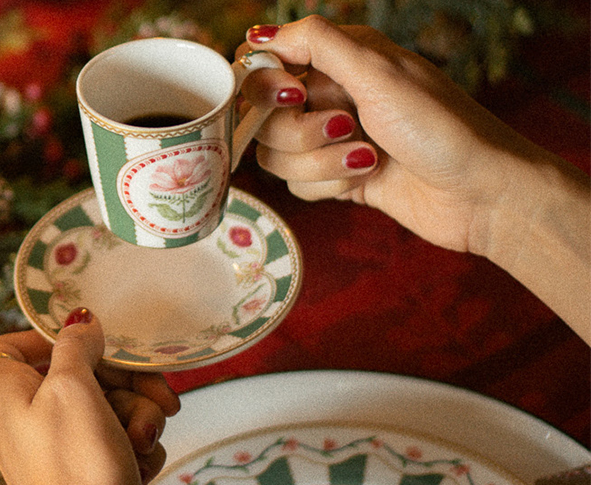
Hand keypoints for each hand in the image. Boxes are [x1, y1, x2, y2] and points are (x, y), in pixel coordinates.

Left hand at [0, 309, 176, 484]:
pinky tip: (143, 466)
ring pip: (103, 409)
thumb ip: (75, 349)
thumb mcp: (74, 391)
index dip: (48, 337)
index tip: (93, 342)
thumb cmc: (78, 472)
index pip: (6, 347)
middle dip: (122, 382)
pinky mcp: (85, 481)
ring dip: (136, 417)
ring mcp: (54, 455)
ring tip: (146, 442)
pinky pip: (113, 445)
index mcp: (4, 397)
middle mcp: (22, 423)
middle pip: (73, 375)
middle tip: (158, 397)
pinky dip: (133, 449)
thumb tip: (78, 324)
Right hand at [237, 16, 580, 254]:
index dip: (264, 84)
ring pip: (277, 155)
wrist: (480, 194)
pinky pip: (297, 186)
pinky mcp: (335, 177)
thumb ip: (316, 43)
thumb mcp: (378, 73)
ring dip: (319, 162)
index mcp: (340, 57)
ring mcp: (331, 139)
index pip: (264, 61)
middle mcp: (331, 94)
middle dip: (299, 131)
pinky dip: (330, 185)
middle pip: (263, 115)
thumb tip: (259, 34)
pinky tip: (367, 179)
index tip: (291, 96)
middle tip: (345, 127)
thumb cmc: (441, 128)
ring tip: (368, 158)